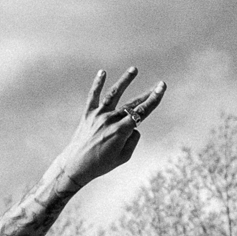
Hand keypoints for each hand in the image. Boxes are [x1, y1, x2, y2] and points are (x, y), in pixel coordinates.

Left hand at [52, 67, 165, 191]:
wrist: (75, 166)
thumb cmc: (101, 164)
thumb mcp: (123, 158)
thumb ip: (133, 140)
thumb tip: (134, 126)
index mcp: (121, 131)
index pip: (142, 112)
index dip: (153, 99)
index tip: (162, 87)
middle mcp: (110, 120)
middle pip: (132, 104)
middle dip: (147, 94)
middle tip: (158, 85)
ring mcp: (98, 115)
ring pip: (114, 94)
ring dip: (125, 81)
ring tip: (134, 69)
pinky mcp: (87, 115)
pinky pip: (93, 97)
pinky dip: (97, 84)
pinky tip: (102, 72)